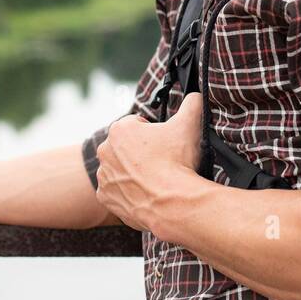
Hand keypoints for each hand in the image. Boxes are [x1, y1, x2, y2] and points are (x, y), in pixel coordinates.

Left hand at [95, 92, 204, 233]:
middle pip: (127, 147)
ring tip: (155, 180)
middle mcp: (105, 151)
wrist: (173, 203)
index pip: (138, 124)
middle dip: (141, 152)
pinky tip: (145, 193)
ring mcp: (104, 176)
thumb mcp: (189, 125)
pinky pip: (116, 191)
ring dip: (133, 171)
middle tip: (163, 162)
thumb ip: (192, 104)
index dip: (155, 133)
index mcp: (120, 129)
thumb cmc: (178, 162)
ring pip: (120, 168)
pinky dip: (128, 192)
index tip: (165, 144)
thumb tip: (196, 95)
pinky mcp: (105, 197)